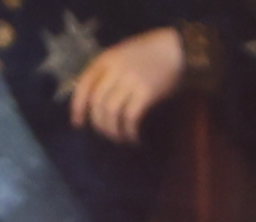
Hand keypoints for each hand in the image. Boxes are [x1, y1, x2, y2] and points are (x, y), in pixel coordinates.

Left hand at [69, 24, 189, 135]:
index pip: (84, 85)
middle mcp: (115, 70)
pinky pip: (130, 118)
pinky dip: (129, 132)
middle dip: (99, 124)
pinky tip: (134, 138)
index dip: (77, 107)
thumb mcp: (123, 55)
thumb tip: (96, 100)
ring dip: (113, 131)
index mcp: (106, 59)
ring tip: (121, 138)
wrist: (178, 49)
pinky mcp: (146, 93)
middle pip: (97, 103)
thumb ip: (108, 71)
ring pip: (111, 113)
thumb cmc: (151, 53)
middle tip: (106, 133)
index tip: (78, 123)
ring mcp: (130, 81)